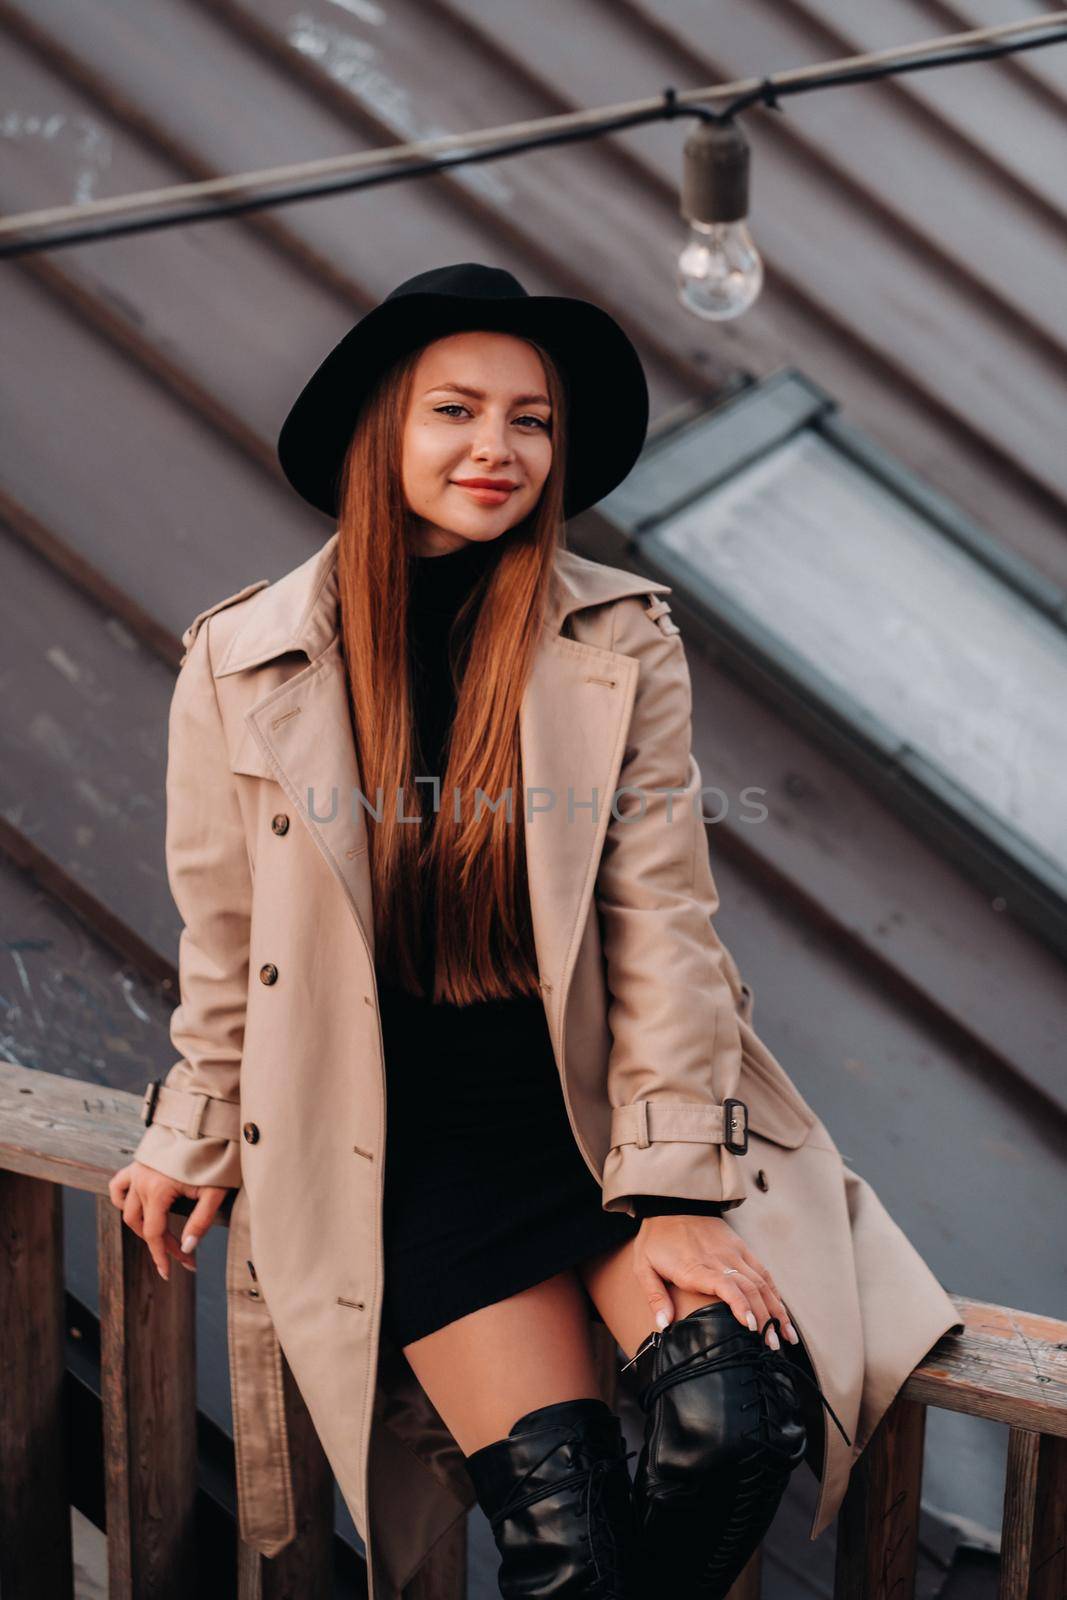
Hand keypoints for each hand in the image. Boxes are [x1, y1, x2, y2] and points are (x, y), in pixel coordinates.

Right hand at [108, 1161, 228, 1280]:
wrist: (206, 1121)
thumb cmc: (214, 1155)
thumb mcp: (214, 1191)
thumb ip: (200, 1221)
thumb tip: (187, 1249)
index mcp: (157, 1190)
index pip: (154, 1234)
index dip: (164, 1255)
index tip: (173, 1272)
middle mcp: (141, 1181)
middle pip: (142, 1225)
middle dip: (160, 1244)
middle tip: (181, 1254)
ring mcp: (137, 1170)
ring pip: (128, 1209)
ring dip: (142, 1226)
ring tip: (162, 1236)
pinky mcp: (138, 1162)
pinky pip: (119, 1185)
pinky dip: (123, 1199)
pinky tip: (136, 1208)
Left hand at [633, 1215, 799, 1348]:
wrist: (671, 1202)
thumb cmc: (656, 1238)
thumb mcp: (643, 1265)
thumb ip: (655, 1296)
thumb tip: (663, 1326)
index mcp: (694, 1267)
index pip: (725, 1285)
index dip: (741, 1306)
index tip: (751, 1327)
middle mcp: (719, 1259)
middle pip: (749, 1289)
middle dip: (764, 1319)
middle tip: (772, 1346)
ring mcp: (733, 1252)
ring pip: (761, 1282)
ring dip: (775, 1310)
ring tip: (786, 1336)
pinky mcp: (740, 1246)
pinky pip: (761, 1270)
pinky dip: (774, 1292)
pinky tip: (781, 1311)